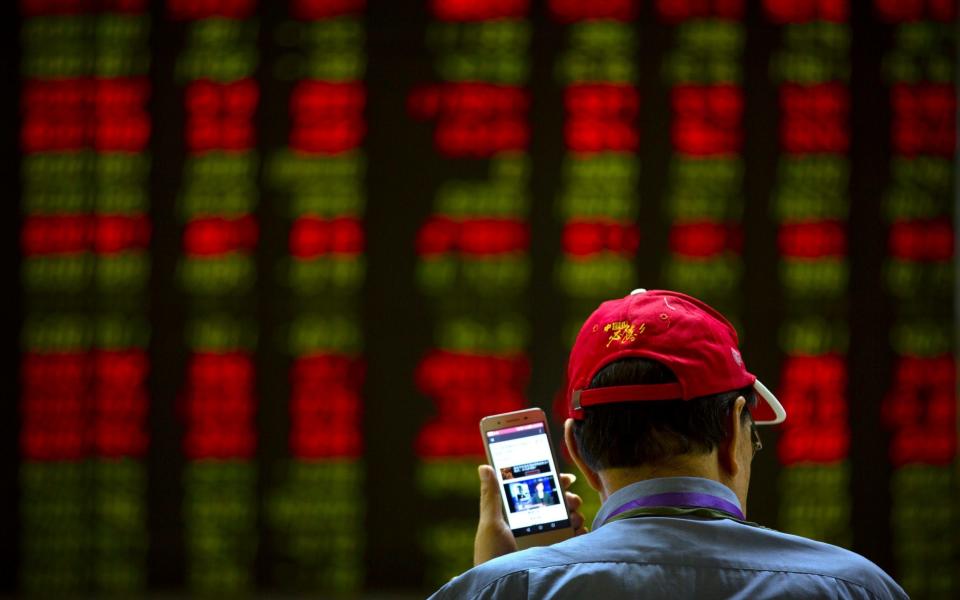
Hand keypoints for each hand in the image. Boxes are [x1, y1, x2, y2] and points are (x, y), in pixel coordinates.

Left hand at [473, 465, 588, 565]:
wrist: (504, 589)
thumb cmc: (492, 557)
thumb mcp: (490, 525)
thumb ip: (491, 496)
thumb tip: (484, 467)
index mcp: (520, 515)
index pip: (539, 492)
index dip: (553, 481)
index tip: (564, 477)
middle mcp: (536, 525)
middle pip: (558, 503)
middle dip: (568, 498)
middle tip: (570, 499)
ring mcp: (548, 540)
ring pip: (570, 519)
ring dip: (575, 514)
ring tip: (572, 518)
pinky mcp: (556, 554)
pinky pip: (575, 540)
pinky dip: (580, 533)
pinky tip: (577, 532)